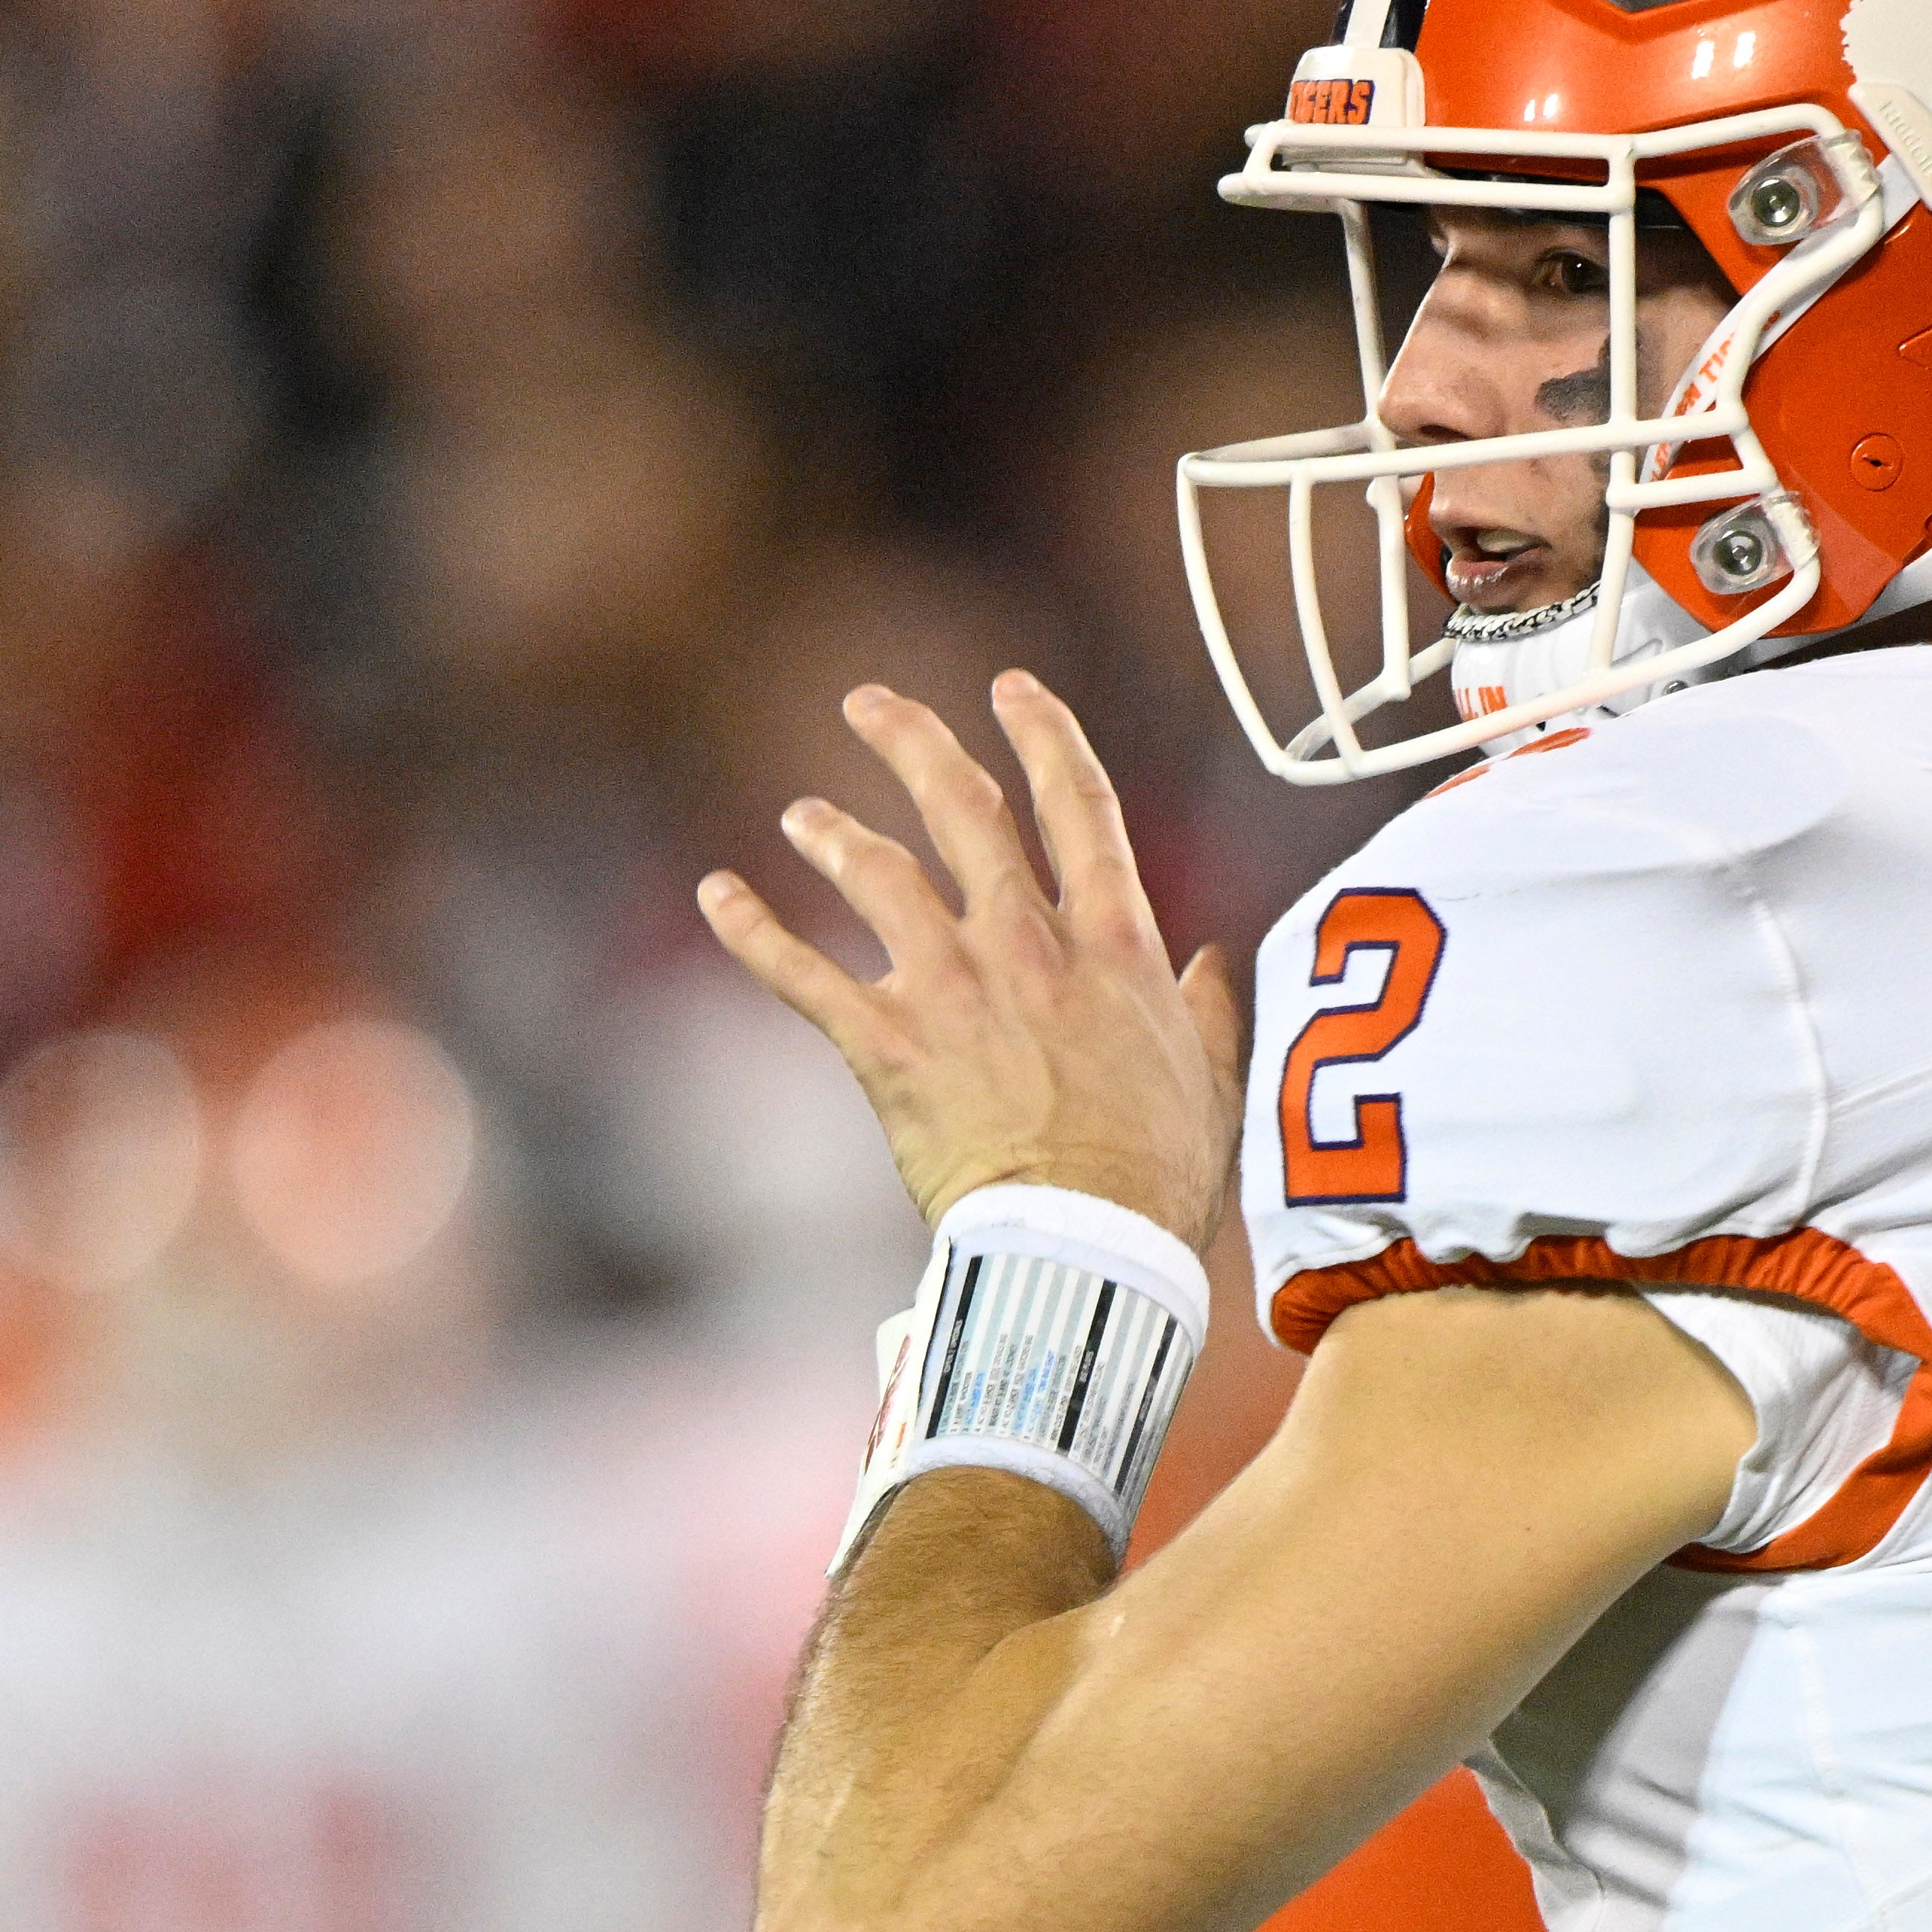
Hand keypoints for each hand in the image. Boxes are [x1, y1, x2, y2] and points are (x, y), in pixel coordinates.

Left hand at [699, 674, 1248, 1249]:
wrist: (1084, 1243)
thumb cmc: (1161, 1174)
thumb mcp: (1213, 1080)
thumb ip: (1209, 1010)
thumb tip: (1213, 963)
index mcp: (1113, 940)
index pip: (1077, 803)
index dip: (1043, 733)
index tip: (1011, 689)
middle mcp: (1025, 940)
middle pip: (961, 806)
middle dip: (912, 742)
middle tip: (870, 705)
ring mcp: (949, 985)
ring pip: (875, 872)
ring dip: (831, 832)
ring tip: (801, 815)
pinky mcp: (885, 1043)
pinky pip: (801, 971)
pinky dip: (753, 929)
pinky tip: (718, 894)